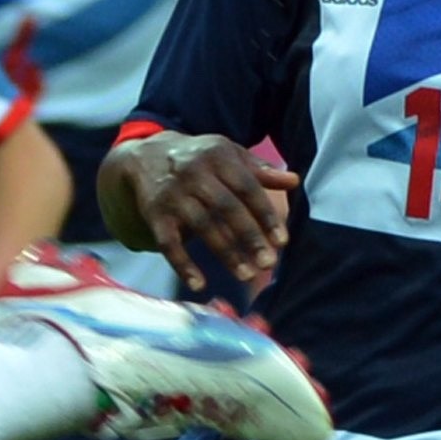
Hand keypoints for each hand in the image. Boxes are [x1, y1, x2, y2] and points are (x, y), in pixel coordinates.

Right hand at [116, 131, 294, 298]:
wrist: (146, 154)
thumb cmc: (199, 159)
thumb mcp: (228, 155)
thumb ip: (260, 171)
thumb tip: (295, 180)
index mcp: (218, 156)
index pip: (247, 188)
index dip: (265, 215)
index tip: (282, 241)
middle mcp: (194, 173)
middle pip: (226, 208)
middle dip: (249, 237)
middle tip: (268, 263)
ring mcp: (173, 195)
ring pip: (202, 226)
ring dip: (225, 253)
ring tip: (246, 276)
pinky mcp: (155, 215)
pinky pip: (168, 243)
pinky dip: (183, 265)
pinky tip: (200, 285)